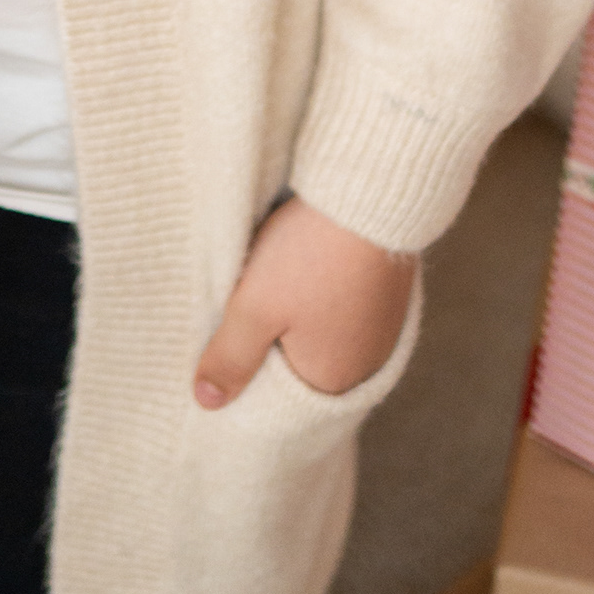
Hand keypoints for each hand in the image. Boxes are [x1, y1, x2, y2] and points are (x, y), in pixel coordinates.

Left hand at [193, 196, 415, 409]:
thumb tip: (206, 401)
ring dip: (298, 320)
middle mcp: (366, 366)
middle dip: (274, 344)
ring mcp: (382, 330)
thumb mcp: (255, 306)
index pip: (282, 397)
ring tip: (274, 287)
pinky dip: (322, 300)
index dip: (251, 371)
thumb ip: (231, 358)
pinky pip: (345, 312)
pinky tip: (306, 273)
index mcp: (334, 382)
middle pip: (305, 366)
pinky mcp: (387, 295)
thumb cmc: (308, 254)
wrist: (367, 192)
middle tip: (247, 309)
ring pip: (324, 336)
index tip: (228, 344)